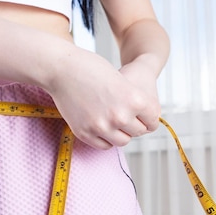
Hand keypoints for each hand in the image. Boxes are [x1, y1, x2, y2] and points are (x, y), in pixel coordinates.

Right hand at [46, 49, 160, 149]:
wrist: (62, 69)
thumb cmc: (92, 69)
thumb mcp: (122, 80)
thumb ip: (134, 102)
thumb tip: (142, 124)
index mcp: (134, 100)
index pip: (153, 120)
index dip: (149, 117)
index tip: (144, 116)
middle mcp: (120, 116)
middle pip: (139, 131)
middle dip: (135, 125)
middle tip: (128, 116)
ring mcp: (101, 127)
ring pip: (123, 141)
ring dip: (121, 133)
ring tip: (115, 121)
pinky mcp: (85, 133)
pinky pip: (104, 145)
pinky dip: (106, 138)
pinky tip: (103, 126)